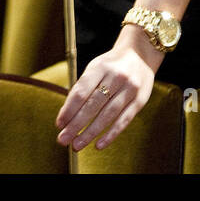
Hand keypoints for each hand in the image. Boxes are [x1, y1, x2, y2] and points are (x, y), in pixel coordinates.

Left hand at [55, 27, 160, 151]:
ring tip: (76, 145)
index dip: (69, 109)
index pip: (81, 91)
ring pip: (108, 115)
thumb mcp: (96, 68)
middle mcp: (116, 77)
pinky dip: (110, 135)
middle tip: (63, 140)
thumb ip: (83, 88)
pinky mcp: (140, 100)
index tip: (59, 124)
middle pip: (93, 105)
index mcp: (100, 67)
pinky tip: (98, 145)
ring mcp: (130, 88)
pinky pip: (124, 120)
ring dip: (90, 133)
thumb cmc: (110, 66)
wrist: (140, 55)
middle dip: (76, 125)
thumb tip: (66, 116)